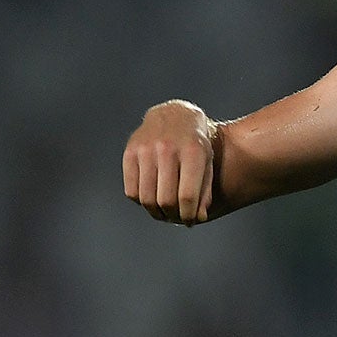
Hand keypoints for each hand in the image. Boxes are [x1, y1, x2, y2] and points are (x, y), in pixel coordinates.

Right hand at [123, 100, 219, 224]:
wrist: (175, 115)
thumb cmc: (196, 145)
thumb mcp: (207, 164)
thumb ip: (205, 192)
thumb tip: (197, 219)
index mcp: (193, 152)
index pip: (187, 196)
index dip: (188, 215)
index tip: (190, 221)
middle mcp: (167, 150)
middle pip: (165, 200)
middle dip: (173, 216)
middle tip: (177, 218)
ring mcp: (145, 150)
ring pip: (146, 198)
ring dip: (156, 212)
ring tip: (165, 213)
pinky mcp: (129, 152)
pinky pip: (131, 190)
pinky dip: (141, 201)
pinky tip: (152, 198)